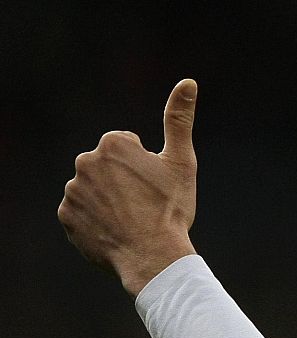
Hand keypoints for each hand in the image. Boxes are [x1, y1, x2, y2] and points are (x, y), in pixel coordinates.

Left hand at [59, 79, 199, 295]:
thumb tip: (188, 82)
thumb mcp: (181, 162)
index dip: (145, 169)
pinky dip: (95, 222)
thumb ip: (179, 119)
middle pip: (108, 169)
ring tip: (130, 222)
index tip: (154, 188)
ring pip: (94, 191)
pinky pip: (81, 214)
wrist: (153, 256)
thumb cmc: (171, 209)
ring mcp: (72, 190)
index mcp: (113, 144)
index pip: (127, 150)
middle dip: (122, 183)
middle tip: (144, 206)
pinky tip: (115, 232)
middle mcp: (86, 161)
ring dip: (108, 202)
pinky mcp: (66, 216)